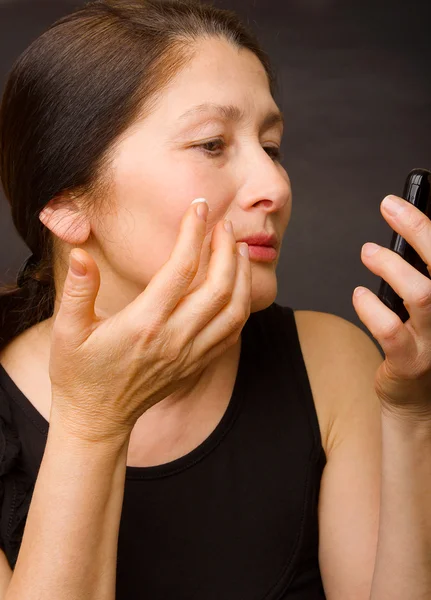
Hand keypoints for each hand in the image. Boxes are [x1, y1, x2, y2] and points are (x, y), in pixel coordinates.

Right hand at [48, 200, 250, 444]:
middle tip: (224, 225)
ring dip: (242, 276)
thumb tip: (81, 254)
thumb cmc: (79, 373)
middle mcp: (174, 339)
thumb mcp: (67, 331)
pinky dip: (242, 306)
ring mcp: (190, 354)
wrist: (98, 419)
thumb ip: (76, 291)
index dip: (193, 234)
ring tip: (239, 250)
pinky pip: (232, 333)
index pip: (180, 270)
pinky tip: (238, 288)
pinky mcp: (197, 365)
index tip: (198, 208)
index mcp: (143, 324)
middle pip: (217, 287)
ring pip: (234, 310)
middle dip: (226, 249)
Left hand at [353, 194, 430, 424]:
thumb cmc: (419, 342)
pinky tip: (359, 295)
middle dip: (416, 229)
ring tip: (368, 253)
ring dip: (391, 267)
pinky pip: (391, 330)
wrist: (417, 398)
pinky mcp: (411, 361)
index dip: (425, 225)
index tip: (399, 204)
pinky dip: (370, 308)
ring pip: (421, 294)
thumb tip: (402, 233)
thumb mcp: (425, 305)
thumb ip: (420, 274)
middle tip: (388, 209)